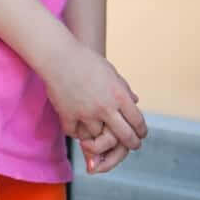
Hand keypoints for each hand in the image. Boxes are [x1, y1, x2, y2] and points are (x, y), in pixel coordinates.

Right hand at [44, 43, 145, 169]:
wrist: (58, 55)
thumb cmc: (86, 60)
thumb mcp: (111, 72)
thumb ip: (124, 89)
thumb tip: (135, 101)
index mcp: (119, 94)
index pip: (138, 121)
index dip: (141, 131)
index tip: (140, 134)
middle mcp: (105, 107)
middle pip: (125, 136)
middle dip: (131, 143)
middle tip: (131, 144)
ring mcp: (86, 113)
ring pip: (99, 137)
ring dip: (99, 136)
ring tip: (99, 131)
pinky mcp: (68, 116)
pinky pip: (76, 134)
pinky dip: (78, 133)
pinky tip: (79, 128)